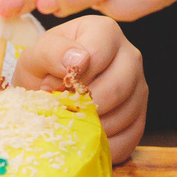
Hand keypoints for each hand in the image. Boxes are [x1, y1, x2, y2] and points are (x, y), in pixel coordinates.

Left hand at [16, 15, 146, 162]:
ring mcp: (139, 87)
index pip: (96, 55)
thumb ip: (52, 52)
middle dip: (83, 106)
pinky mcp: (141, 116)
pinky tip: (85, 139)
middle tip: (61, 112)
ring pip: (124, 114)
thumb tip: (76, 61)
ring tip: (70, 123)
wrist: (48, 91)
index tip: (53, 88)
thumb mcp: (36, 57)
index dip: (73, 77)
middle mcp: (130, 55)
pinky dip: (105, 144)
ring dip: (93, 126)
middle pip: (116, 87)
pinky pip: (130, 137)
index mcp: (105, 32)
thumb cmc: (44, 70)